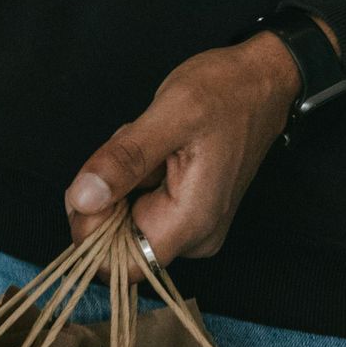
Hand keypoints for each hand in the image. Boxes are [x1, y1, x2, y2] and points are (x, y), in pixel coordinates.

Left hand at [65, 30, 312, 264]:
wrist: (263, 82)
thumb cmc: (225, 92)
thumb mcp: (170, 114)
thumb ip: (124, 159)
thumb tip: (82, 200)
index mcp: (191, 222)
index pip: (119, 264)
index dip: (93, 231)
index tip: (95, 181)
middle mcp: (194, 237)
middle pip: (116, 241)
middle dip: (108, 191)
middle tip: (132, 146)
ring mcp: (192, 226)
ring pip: (124, 218)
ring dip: (121, 177)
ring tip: (151, 139)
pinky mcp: (187, 212)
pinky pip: (139, 204)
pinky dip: (135, 174)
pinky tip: (156, 146)